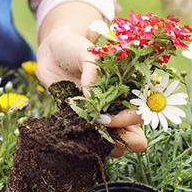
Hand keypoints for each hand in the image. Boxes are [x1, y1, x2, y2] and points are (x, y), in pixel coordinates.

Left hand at [35, 6, 145, 154]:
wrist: (52, 49)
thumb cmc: (75, 46)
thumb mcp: (88, 53)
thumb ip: (93, 73)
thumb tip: (91, 97)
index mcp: (126, 92)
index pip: (139, 116)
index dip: (126, 122)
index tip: (105, 117)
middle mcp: (117, 108)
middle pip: (134, 139)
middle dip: (122, 142)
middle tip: (99, 130)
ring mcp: (99, 116)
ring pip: (113, 144)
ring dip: (102, 144)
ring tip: (85, 131)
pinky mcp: (80, 120)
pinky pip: (88, 139)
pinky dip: (83, 140)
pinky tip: (73, 131)